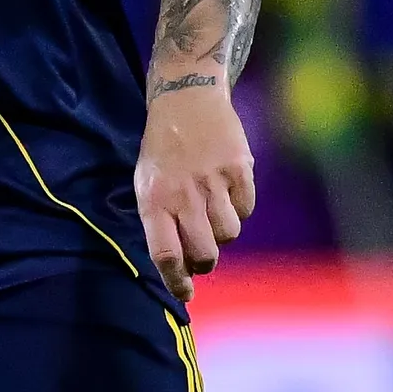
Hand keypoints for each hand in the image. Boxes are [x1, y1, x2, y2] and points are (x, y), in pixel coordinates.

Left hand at [135, 79, 255, 299]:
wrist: (186, 98)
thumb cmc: (162, 150)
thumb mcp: (146, 184)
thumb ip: (160, 224)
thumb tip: (181, 267)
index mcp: (155, 200)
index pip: (167, 255)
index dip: (177, 282)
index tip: (186, 294)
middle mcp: (184, 194)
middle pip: (204, 253)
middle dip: (205, 263)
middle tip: (203, 256)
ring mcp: (214, 181)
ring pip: (229, 234)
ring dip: (222, 234)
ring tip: (213, 214)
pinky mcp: (239, 168)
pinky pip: (246, 209)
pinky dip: (239, 209)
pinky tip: (227, 193)